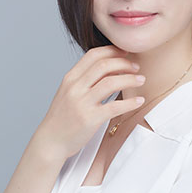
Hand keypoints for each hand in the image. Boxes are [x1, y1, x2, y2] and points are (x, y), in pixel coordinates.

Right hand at [32, 45, 145, 162]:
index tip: (126, 52)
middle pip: (104, 65)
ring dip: (130, 79)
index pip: (93, 55)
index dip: (112, 51)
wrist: (50, 141)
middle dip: (124, 63)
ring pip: (111, 82)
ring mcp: (82, 102)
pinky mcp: (90, 118)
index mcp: (70, 78)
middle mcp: (75, 87)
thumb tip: (108, 66)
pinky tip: (139, 101)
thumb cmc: (62, 116)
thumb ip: (84, 78)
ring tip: (141, 80)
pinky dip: (130, 102)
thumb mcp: (68, 91)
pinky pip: (115, 106)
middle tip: (136, 67)